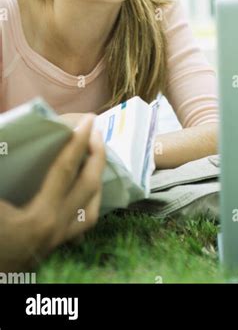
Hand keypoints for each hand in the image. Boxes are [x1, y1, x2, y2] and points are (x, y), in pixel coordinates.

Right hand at [0, 114, 105, 271]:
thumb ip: (4, 169)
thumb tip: (6, 142)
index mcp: (39, 217)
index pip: (66, 170)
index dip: (78, 141)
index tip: (89, 119)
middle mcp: (56, 229)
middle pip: (89, 187)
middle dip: (97, 156)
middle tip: (95, 131)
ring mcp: (55, 242)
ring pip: (91, 211)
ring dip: (97, 182)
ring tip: (94, 160)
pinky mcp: (50, 250)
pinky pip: (79, 227)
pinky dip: (85, 206)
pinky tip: (80, 195)